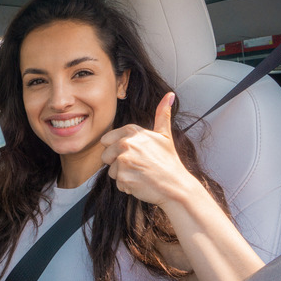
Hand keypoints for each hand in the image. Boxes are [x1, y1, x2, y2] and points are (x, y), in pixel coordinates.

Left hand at [100, 92, 197, 207]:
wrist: (176, 186)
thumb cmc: (169, 162)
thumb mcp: (165, 135)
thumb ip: (162, 115)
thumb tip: (169, 95)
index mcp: (132, 131)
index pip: (106, 140)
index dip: (117, 149)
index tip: (134, 153)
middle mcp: (126, 143)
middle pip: (105, 156)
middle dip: (117, 163)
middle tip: (138, 165)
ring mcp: (124, 160)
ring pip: (111, 171)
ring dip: (123, 175)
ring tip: (141, 174)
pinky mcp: (123, 177)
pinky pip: (118, 183)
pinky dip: (128, 186)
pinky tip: (141, 182)